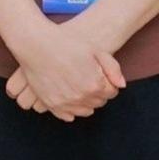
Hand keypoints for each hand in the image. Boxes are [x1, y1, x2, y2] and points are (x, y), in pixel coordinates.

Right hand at [7, 17, 127, 120]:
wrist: (37, 45)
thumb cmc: (67, 44)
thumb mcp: (96, 51)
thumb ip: (113, 69)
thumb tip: (121, 85)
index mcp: (95, 85)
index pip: (112, 92)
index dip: (109, 83)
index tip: (101, 75)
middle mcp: (82, 98)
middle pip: (99, 102)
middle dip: (99, 93)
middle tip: (90, 79)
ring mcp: (66, 103)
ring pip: (85, 111)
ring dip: (86, 101)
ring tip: (80, 86)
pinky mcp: (51, 105)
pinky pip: (67, 115)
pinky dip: (71, 109)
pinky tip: (70, 97)